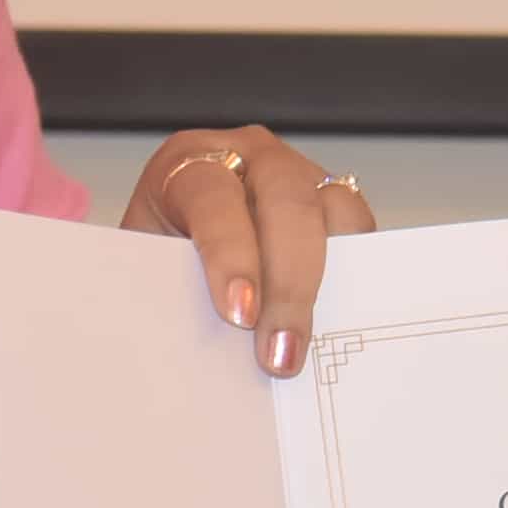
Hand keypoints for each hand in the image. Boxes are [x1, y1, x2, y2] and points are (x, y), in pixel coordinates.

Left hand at [120, 126, 375, 375]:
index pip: (213, 199)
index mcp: (190, 164)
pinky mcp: (332, 197)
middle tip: (279, 351)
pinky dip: (351, 271)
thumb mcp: (150, 267)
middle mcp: (250, 157)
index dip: (229, 255)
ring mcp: (298, 171)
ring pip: (330, 211)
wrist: (178, 237)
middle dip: (286, 283)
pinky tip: (333, 317)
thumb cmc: (162, 253)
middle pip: (284, 203)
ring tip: (309, 344)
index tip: (238, 314)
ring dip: (323, 282)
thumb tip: (198, 347)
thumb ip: (168, 293)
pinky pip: (357, 227)